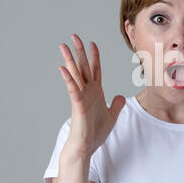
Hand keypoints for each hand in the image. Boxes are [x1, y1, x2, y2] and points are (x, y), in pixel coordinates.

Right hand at [58, 34, 124, 156]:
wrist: (87, 146)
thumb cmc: (96, 132)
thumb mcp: (111, 115)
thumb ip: (116, 105)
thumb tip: (120, 96)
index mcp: (95, 91)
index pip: (95, 69)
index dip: (94, 56)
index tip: (92, 43)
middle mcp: (87, 91)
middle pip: (83, 66)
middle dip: (79, 51)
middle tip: (74, 36)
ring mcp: (81, 96)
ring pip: (75, 74)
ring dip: (69, 59)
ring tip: (63, 45)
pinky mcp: (77, 104)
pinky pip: (72, 89)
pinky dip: (68, 78)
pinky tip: (63, 68)